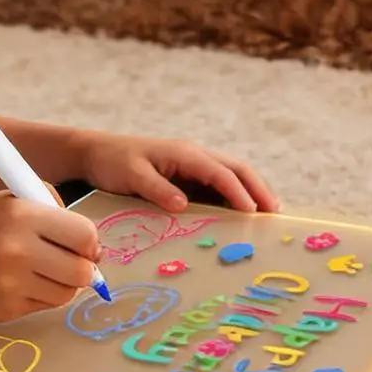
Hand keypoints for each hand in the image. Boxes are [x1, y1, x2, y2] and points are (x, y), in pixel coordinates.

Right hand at [0, 191, 98, 320]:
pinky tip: (19, 283)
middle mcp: (17, 249)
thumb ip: (55, 211)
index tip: (80, 243)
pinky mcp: (6, 310)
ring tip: (40, 270)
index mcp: (22, 214)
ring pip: (67, 293)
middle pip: (82, 271)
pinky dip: (40, 295)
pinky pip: (45, 306)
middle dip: (82, 267)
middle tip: (68, 261)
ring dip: (62, 283)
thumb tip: (94, 247)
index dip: (89, 241)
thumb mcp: (12, 200)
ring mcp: (11, 284)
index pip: (84, 235)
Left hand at [76, 132, 280, 214]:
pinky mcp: (186, 178)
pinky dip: (233, 199)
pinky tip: (240, 217)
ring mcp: (192, 167)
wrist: (95, 153)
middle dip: (258, 189)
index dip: (239, 192)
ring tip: (267, 217)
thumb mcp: (131, 175)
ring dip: (250, 193)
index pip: (221, 172)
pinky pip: (216, 187)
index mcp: (185, 153)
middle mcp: (194, 157)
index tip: (253, 213)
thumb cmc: (112, 162)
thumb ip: (156, 188)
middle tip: (276, 213)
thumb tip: (183, 205)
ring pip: (230, 177)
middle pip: (236, 170)